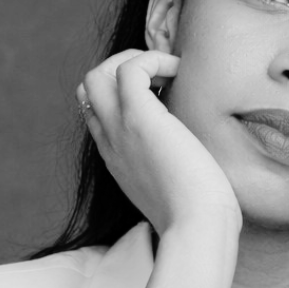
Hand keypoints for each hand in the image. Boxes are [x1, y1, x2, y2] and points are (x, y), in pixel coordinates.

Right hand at [79, 49, 240, 236]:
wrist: (196, 228)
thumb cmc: (199, 217)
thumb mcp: (177, 191)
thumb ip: (174, 171)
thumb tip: (197, 163)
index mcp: (118, 161)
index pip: (98, 115)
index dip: (124, 96)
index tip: (163, 96)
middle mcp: (112, 144)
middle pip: (90, 90)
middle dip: (120, 70)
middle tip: (161, 77)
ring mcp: (120, 130)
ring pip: (97, 74)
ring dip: (132, 60)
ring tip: (168, 71)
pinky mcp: (140, 118)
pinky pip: (131, 68)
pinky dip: (154, 59)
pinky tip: (180, 72)